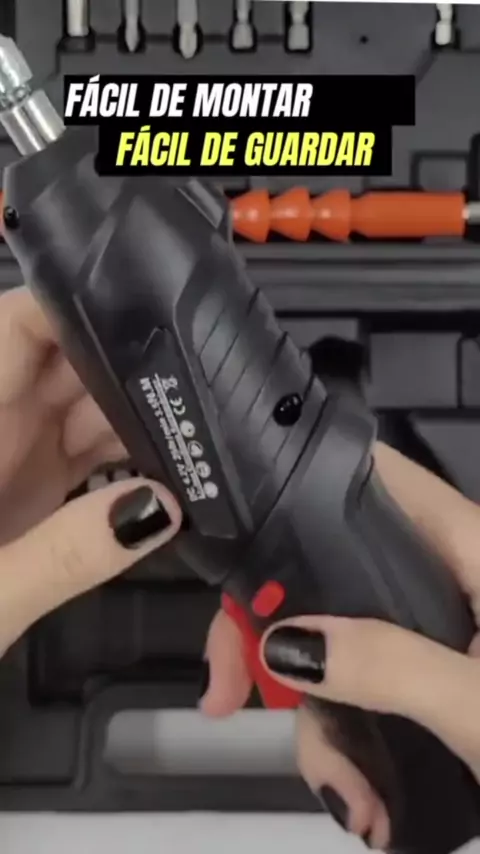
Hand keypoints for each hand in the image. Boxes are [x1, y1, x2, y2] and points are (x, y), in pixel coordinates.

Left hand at [0, 287, 180, 653]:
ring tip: (205, 426)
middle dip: (131, 363)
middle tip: (208, 380)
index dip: (81, 308)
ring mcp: (14, 453)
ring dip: (140, 413)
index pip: (17, 326)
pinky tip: (175, 466)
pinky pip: (89, 447)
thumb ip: (63, 555)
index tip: (156, 317)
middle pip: (66, 362)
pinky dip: (130, 454)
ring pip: (86, 404)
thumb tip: (161, 508)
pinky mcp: (35, 485)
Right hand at [201, 443, 479, 849]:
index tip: (243, 575)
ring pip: (339, 644)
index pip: (369, 485)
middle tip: (232, 692)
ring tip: (348, 795)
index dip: (294, 503)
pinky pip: (364, 688)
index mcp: (472, 552)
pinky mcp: (432, 675)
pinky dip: (350, 743)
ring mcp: (436, 631)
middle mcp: (448, 581)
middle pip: (330, 577)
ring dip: (322, 723)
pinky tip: (365, 797)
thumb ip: (393, 667)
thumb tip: (291, 640)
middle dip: (280, 644)